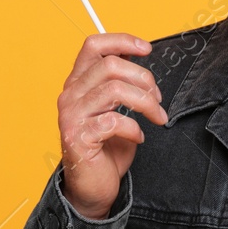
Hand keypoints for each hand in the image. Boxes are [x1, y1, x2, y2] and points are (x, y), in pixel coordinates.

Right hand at [58, 34, 168, 219]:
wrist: (92, 187)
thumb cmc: (106, 149)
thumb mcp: (116, 109)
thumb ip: (121, 84)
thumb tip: (139, 61)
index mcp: (77, 83)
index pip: (93, 46)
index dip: (121, 41)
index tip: (146, 49)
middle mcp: (70, 95)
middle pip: (110, 65)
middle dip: (143, 78)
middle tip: (158, 98)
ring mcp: (71, 116)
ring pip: (115, 90)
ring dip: (145, 103)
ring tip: (156, 117)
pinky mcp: (78, 137)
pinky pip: (114, 121)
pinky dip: (134, 128)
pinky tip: (139, 137)